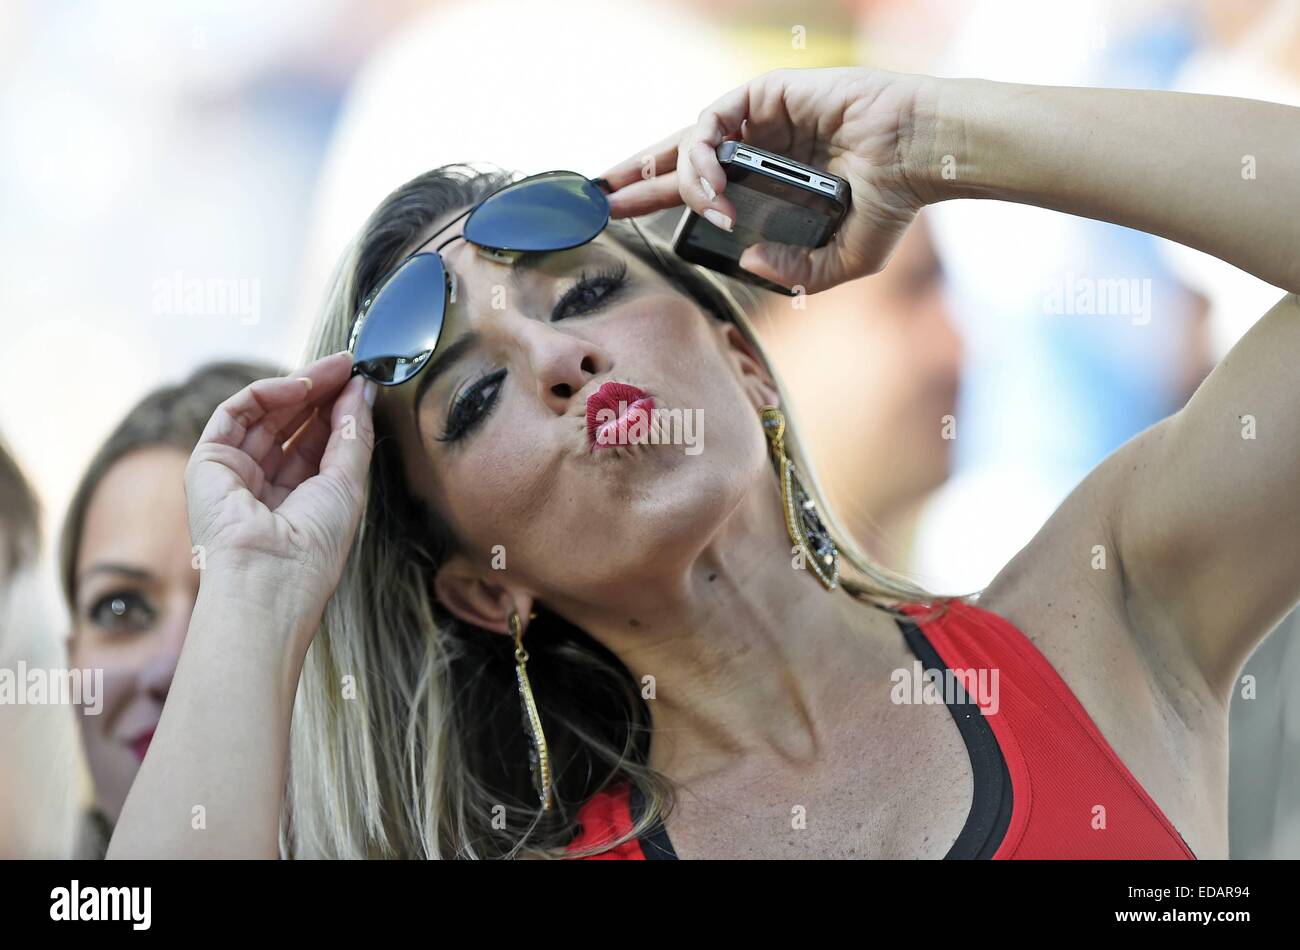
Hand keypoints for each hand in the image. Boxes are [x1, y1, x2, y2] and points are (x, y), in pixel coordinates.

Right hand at [185, 351, 375, 618]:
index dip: (338, 409)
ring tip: (335, 368)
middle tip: (349, 365)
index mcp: (298, 499)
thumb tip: (363, 391)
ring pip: (266, 414)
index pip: (316, 442)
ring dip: (302, 385)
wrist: (271, 580)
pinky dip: (269, 392)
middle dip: (322, 392)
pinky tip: (302, 384)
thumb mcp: (348, 484)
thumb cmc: (314, 547)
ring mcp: (234, 473)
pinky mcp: (207, 462)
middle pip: (292, 424)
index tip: (362, 381)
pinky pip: (237, 413)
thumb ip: (353, 434)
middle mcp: (264, 485)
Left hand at [598, 67, 939, 294]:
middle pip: (679, 160)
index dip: (658, 198)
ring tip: (699, 209)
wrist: (920, 156)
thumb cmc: (891, 203)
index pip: (701, 188)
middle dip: (635, 177)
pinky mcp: (765, 94)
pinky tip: (711, 188)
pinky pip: (712, 123)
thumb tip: (743, 262)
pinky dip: (701, 156)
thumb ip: (794, 272)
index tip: (620, 212)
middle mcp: (757, 149)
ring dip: (678, 179)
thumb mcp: (840, 261)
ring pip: (691, 143)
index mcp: (768, 185)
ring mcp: (759, 120)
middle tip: (598, 197)